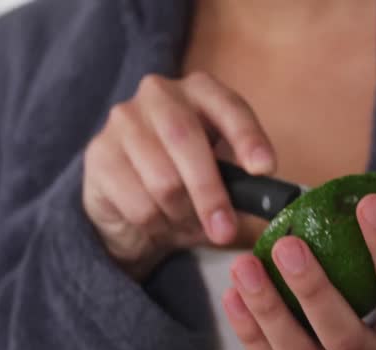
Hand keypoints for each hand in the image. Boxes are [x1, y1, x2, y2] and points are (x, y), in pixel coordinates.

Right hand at [82, 72, 275, 280]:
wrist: (127, 212)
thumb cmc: (185, 191)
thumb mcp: (222, 188)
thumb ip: (246, 194)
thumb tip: (276, 211)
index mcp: (200, 92)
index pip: (229, 107)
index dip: (248, 138)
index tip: (264, 169)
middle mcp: (159, 94)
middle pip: (187, 142)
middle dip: (210, 194)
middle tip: (223, 231)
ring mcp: (123, 121)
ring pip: (162, 179)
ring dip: (179, 214)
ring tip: (183, 222)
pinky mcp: (98, 154)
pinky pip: (137, 201)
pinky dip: (154, 223)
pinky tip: (155, 221)